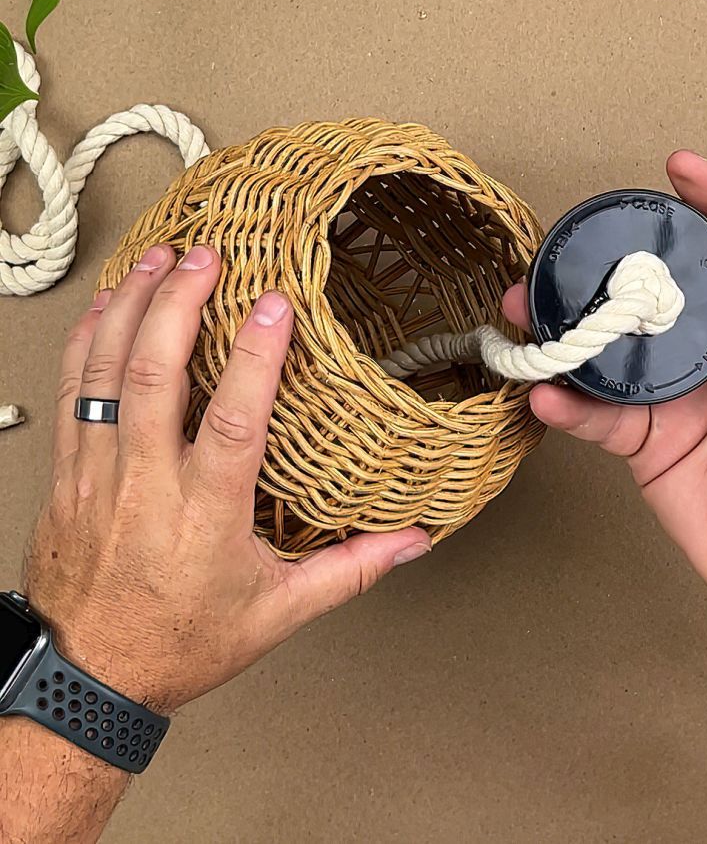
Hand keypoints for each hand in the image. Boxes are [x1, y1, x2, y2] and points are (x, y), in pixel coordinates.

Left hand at [25, 245, 429, 714]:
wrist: (85, 675)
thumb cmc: (178, 641)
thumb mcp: (278, 613)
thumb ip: (351, 569)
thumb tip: (413, 540)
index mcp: (204, 512)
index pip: (234, 419)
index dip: (257, 357)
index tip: (275, 306)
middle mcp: (145, 482)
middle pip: (155, 374)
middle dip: (179, 304)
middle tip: (204, 257)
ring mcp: (98, 472)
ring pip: (104, 371)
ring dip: (130, 307)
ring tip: (157, 260)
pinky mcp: (68, 473)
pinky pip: (71, 392)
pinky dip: (86, 340)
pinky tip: (106, 305)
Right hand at [504, 151, 706, 610]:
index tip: (680, 169)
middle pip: (656, 292)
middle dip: (609, 264)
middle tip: (566, 249)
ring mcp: (671, 395)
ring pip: (611, 346)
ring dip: (567, 328)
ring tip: (526, 309)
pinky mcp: (641, 441)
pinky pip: (596, 416)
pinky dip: (567, 407)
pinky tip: (545, 395)